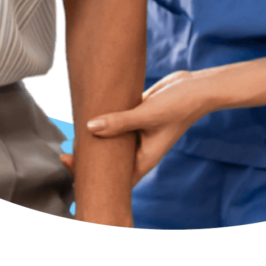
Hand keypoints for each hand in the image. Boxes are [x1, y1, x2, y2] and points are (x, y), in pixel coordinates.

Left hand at [66, 71, 202, 185]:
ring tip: (74, 132)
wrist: (197, 87)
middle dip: (91, 158)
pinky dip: (107, 118)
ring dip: (98, 135)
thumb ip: (119, 122)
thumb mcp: (147, 115)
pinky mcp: (139, 114)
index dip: (93, 177)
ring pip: (113, 138)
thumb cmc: (179, 106)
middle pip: (110, 160)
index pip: (114, 179)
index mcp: (144, 159)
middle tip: (68, 151)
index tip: (72, 165)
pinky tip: (91, 112)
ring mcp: (139, 131)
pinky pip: (119, 120)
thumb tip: (90, 127)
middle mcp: (140, 148)